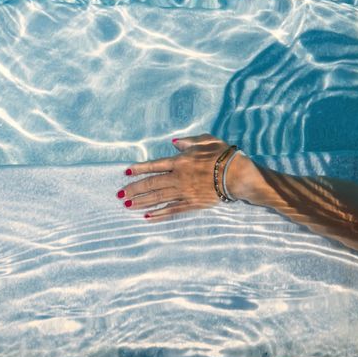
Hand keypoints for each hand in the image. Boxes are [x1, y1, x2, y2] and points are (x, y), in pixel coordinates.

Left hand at [119, 134, 242, 219]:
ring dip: (141, 202)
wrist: (237, 175)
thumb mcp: (207, 140)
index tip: (126, 172)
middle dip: (134, 189)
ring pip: (158, 198)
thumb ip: (189, 142)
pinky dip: (159, 214)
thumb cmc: (224, 155)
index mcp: (181, 161)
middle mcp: (178, 178)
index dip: (139, 169)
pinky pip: (172, 210)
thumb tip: (174, 144)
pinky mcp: (192, 204)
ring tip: (127, 206)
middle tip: (120, 194)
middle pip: (151, 185)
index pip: (154, 166)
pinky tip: (148, 216)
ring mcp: (184, 192)